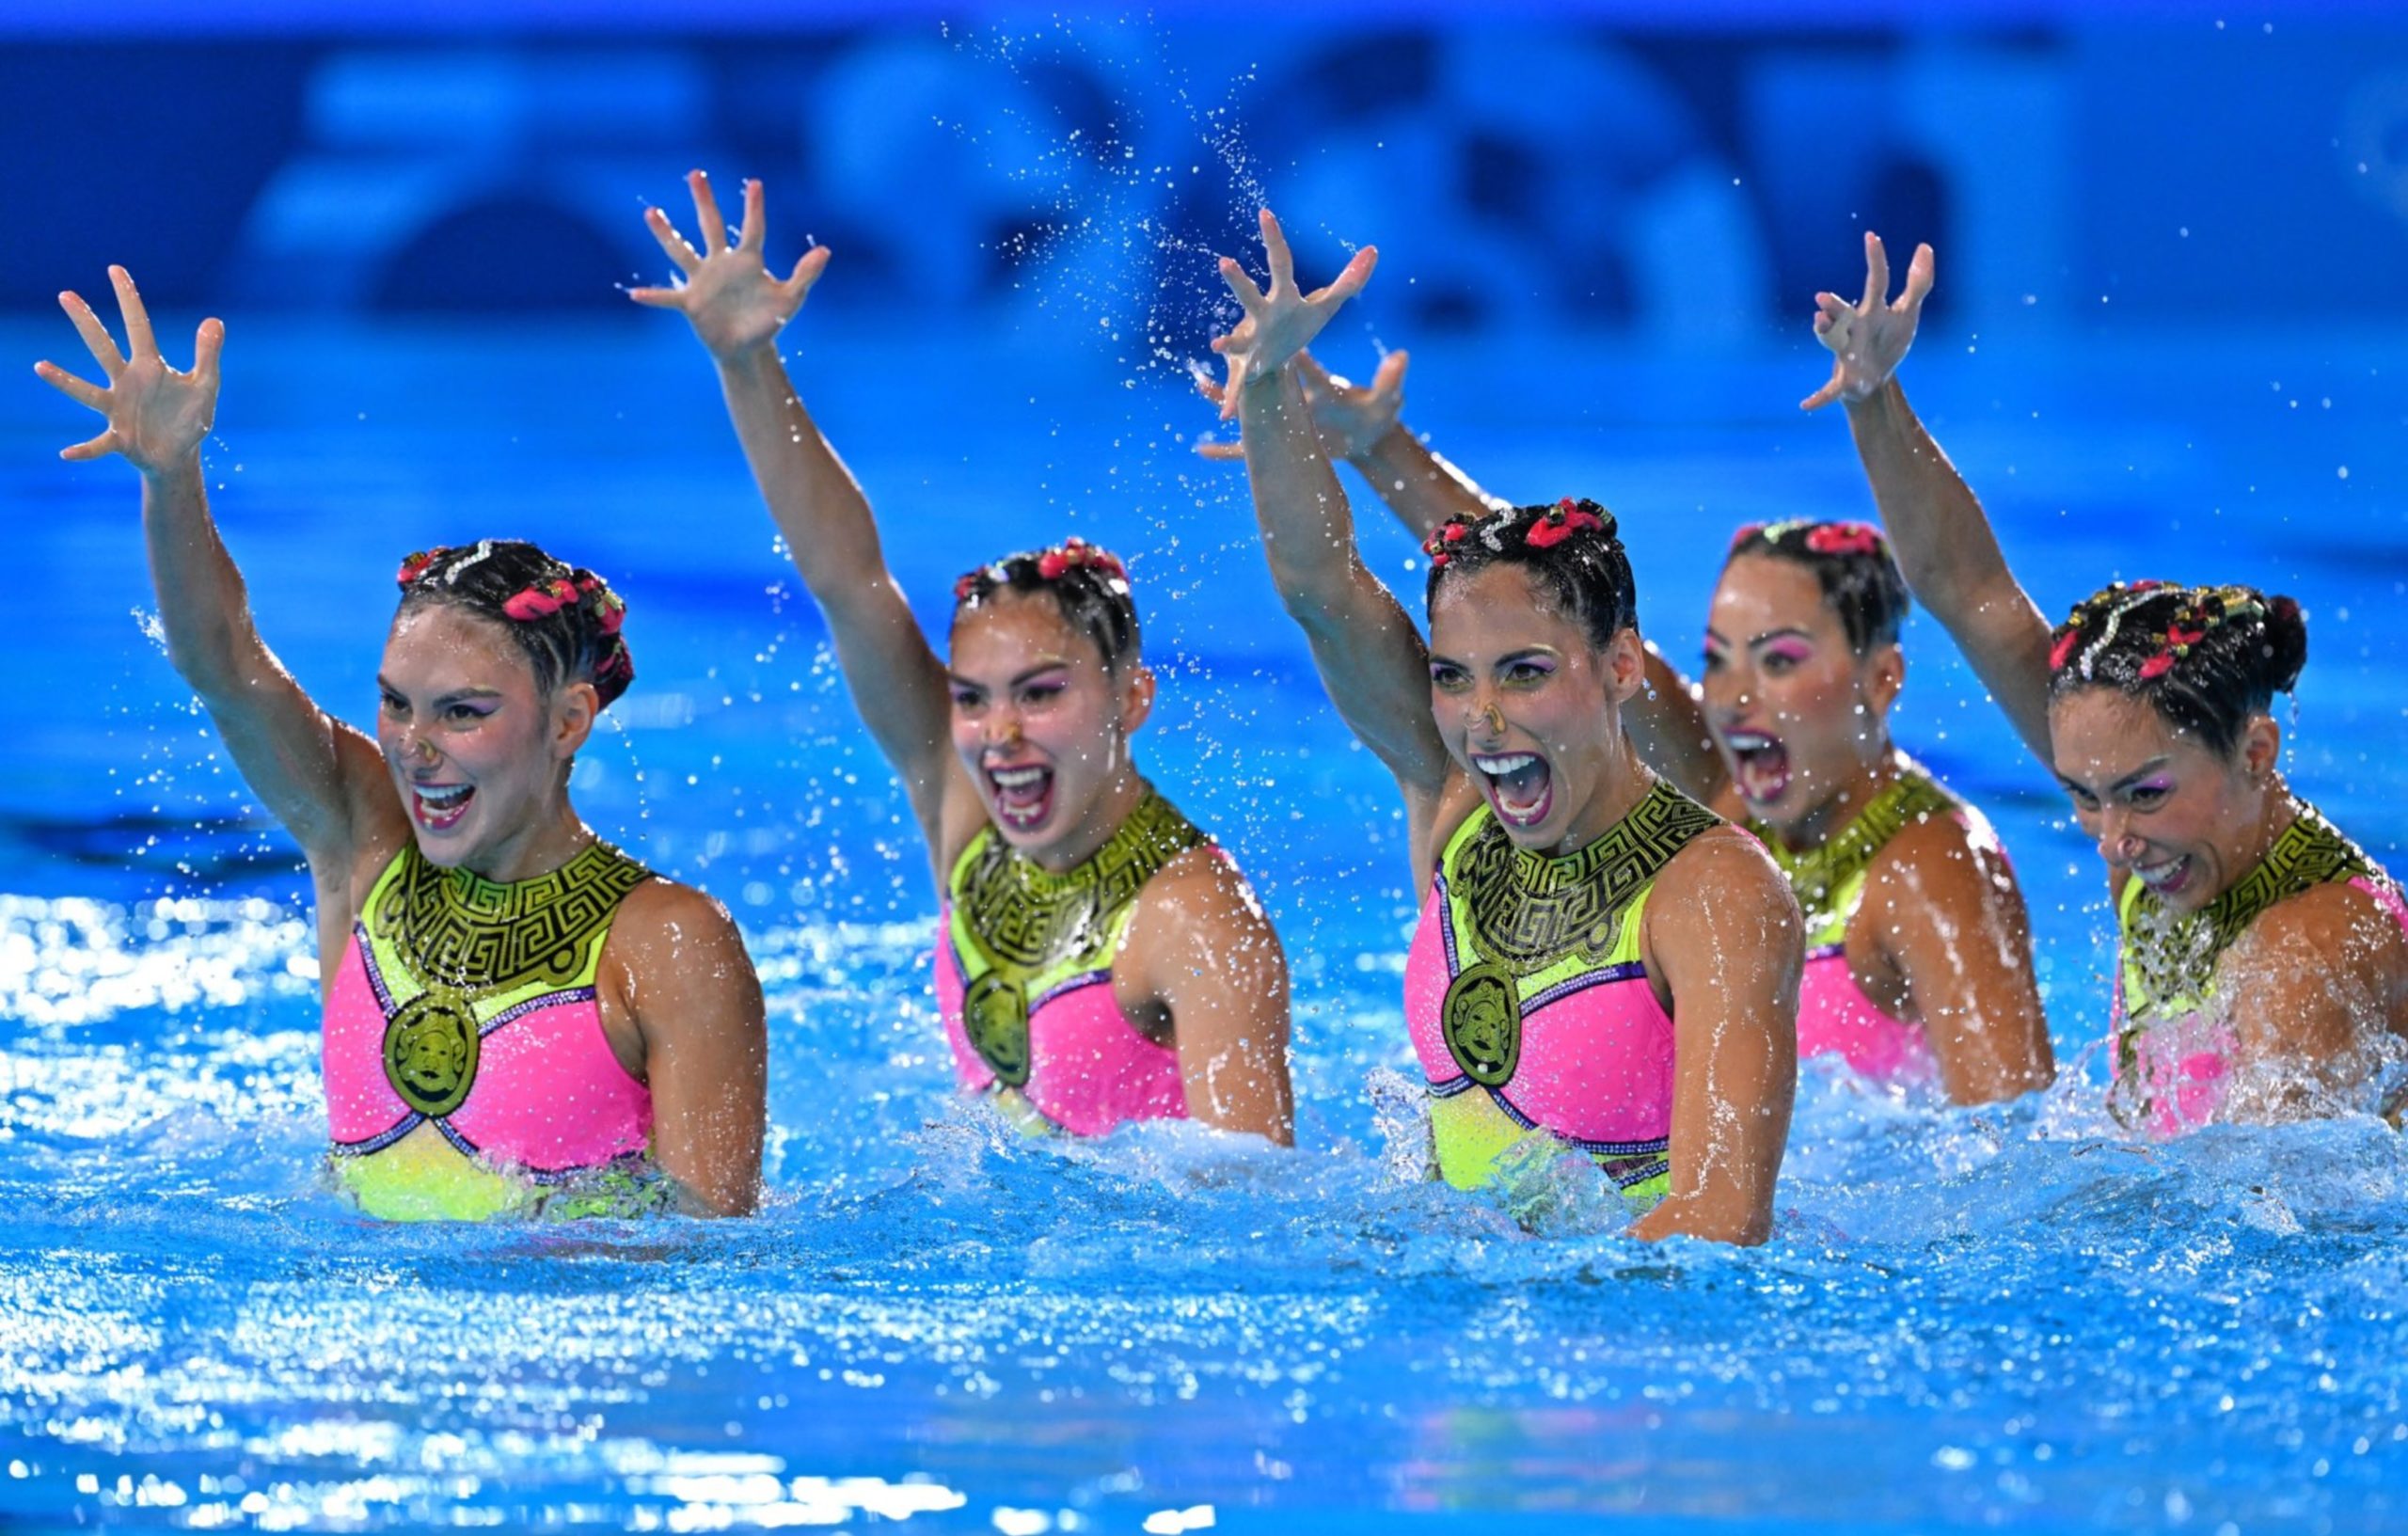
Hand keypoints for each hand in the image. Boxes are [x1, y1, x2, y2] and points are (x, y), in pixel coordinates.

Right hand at [35, 267, 221, 473]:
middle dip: (87, 322)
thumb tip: (214, 320)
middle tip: (66, 295)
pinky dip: (84, 449)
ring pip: (86, 392)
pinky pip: (97, 443)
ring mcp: (118, 409)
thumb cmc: (188, 418)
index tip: (115, 269)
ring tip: (40, 366)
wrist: (178, 456)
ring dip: (64, 381)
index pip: (139, 326)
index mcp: (149, 367)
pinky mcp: (118, 438)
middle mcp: (127, 382)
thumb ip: (208, 355)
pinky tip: (67, 453)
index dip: (129, 299)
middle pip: (103, 348)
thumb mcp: (205, 386)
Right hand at [630, 169, 831, 361]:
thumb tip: (825, 250)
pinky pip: (668, 298)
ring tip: (651, 212)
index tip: (755, 183)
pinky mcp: (691, 303)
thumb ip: (805, 275)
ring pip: (681, 252)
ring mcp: (703, 281)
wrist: (747, 347)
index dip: (755, 208)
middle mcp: (722, 264)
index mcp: (748, 261)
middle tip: (696, 174)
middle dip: (704, 202)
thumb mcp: (791, 299)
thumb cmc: (769, 319)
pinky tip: (635, 294)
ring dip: (667, 234)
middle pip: (711, 227)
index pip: (753, 229)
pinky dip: (654, 297)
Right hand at [1192, 346, 1408, 461]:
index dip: (1295, 355)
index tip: (1280, 336)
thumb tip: (1402, 356)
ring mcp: (1286, 418)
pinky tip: (1202, 452)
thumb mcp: (1388, 400)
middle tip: (1220, 344)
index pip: (1305, 367)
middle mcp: (1297, 397)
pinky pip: (1247, 448)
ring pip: (1250, 407)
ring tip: (1200, 387)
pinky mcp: (1282, 441)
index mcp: (1321, 386)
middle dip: (1246, 364)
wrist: (1369, 433)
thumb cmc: (1377, 411)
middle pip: (1266, 377)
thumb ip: (1392, 380)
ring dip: (1226, 398)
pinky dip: (1226, 450)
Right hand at [1210, 209, 1376, 418]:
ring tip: (1218, 347)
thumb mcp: (1327, 305)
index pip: (1280, 263)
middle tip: (1225, 263)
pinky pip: (1237, 388)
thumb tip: (1374, 250)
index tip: (1265, 213)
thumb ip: (1351, 279)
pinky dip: (1231, 400)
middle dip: (1239, 283)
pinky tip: (1226, 415)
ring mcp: (1250, 343)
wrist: (1274, 359)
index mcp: (1282, 298)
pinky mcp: (1247, 370)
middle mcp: (1261, 317)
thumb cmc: (1298, 325)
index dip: (1274, 239)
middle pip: (1250, 297)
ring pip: (1236, 342)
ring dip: (1228, 344)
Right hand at [1801, 232, 1933, 410]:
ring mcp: (1846, 352)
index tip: (1871, 236)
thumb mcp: (1908, 313)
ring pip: (1830, 341)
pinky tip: (1806, 406)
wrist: (1875, 380)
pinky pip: (1828, 389)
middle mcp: (1853, 327)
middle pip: (1843, 312)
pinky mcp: (1844, 379)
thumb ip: (1919, 282)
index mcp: (1873, 310)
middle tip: (1821, 299)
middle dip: (1833, 307)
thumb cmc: (1888, 341)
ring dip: (1822, 334)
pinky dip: (1817, 398)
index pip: (1877, 281)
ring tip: (1817, 324)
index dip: (1876, 260)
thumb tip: (1924, 246)